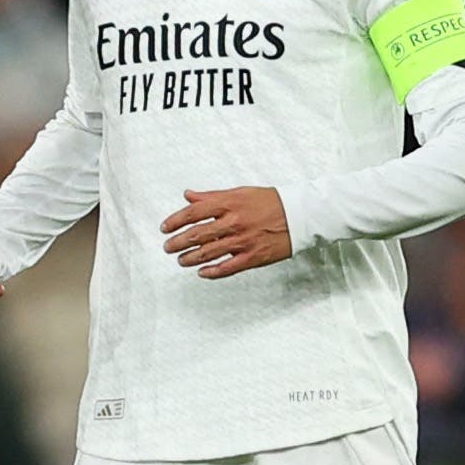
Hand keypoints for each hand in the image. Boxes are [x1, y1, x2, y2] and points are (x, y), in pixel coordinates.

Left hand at [160, 187, 291, 278]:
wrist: (299, 215)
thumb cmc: (270, 201)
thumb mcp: (239, 192)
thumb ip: (211, 196)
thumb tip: (188, 196)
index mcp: (229, 204)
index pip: (194, 213)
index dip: (175, 221)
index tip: (165, 228)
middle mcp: (233, 222)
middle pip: (197, 235)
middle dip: (178, 243)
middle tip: (167, 247)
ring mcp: (243, 241)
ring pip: (208, 253)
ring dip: (190, 258)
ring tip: (180, 260)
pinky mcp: (253, 257)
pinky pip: (228, 268)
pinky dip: (212, 272)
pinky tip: (202, 272)